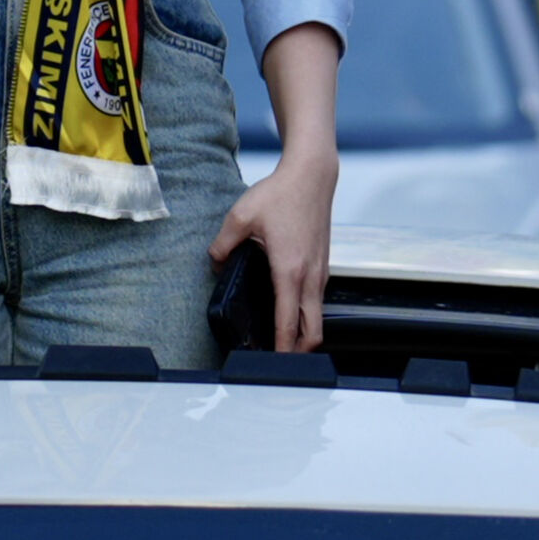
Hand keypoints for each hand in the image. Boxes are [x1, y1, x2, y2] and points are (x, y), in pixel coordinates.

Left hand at [210, 150, 333, 353]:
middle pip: (313, 331)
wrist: (312, 174)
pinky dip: (308, 316)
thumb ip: (222, 245)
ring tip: (284, 346)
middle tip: (280, 364)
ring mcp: (321, 272)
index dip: (280, 348)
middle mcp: (310, 276)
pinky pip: (318, 301)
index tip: (271, 363)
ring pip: (318, 318)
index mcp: (289, 271)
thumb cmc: (282, 193)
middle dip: (299, 352)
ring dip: (304, 335)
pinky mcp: (323, 265)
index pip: (287, 322)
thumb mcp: (240, 217)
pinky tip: (292, 315)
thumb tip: (215, 262)